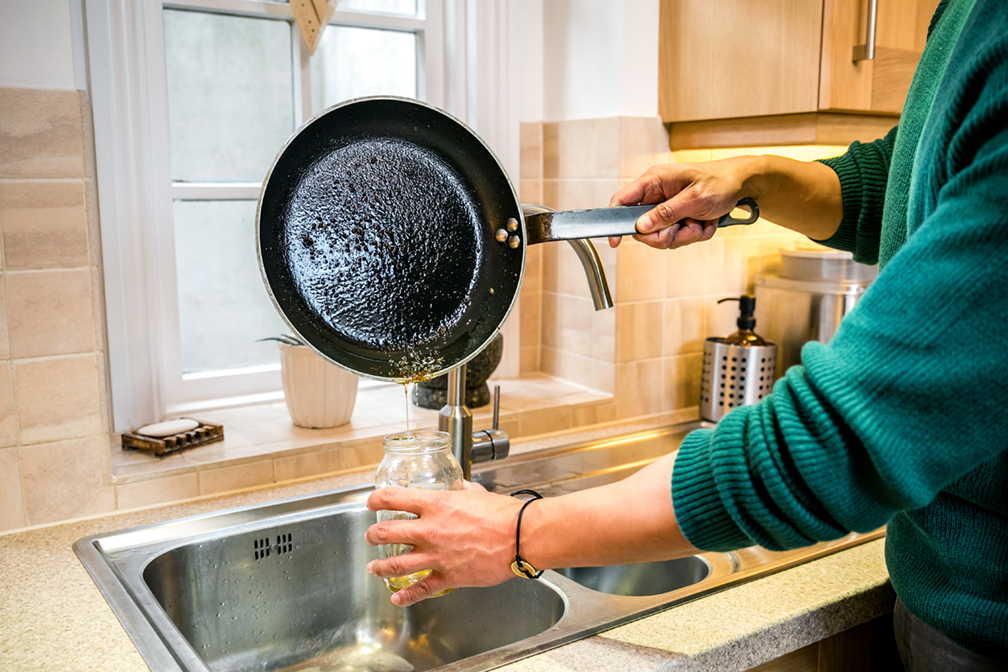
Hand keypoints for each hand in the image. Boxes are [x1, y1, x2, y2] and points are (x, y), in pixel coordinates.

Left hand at [365, 481, 521, 605]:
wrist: (519, 537)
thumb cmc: (503, 514)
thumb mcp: (477, 494)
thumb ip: (463, 492)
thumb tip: (460, 488)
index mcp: (435, 505)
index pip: (393, 498)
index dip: (377, 500)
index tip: (372, 502)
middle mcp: (429, 530)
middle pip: (386, 533)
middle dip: (373, 535)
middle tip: (370, 536)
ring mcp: (436, 556)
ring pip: (395, 564)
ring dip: (380, 566)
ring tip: (373, 567)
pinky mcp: (448, 577)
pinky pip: (420, 589)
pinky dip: (405, 596)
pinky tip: (396, 598)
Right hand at [608, 159, 752, 249]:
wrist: (743, 186)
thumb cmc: (721, 183)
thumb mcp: (694, 198)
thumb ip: (666, 213)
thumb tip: (641, 226)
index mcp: (655, 181)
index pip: (622, 201)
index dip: (614, 221)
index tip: (615, 241)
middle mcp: (657, 195)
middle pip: (642, 228)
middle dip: (664, 235)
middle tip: (684, 229)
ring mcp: (666, 208)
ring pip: (660, 236)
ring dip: (683, 236)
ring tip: (700, 223)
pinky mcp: (676, 218)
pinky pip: (676, 237)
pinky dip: (693, 234)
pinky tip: (704, 223)